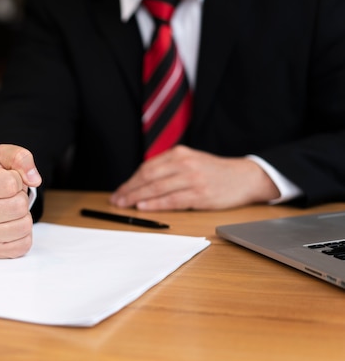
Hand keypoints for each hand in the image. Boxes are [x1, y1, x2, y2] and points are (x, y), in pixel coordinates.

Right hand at [0, 144, 41, 257]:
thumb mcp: (4, 156)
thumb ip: (20, 158)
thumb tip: (33, 179)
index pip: (11, 183)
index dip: (16, 179)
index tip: (4, 180)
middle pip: (19, 206)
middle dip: (20, 198)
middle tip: (8, 197)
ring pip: (24, 226)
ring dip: (23, 216)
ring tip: (8, 210)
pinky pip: (24, 245)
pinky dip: (23, 234)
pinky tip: (9, 224)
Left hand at [109, 145, 279, 210]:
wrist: (244, 177)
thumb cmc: (213, 171)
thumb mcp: (190, 160)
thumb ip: (168, 168)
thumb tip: (141, 183)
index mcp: (179, 153)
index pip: (147, 167)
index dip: (130, 180)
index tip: (120, 190)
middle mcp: (184, 164)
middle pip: (148, 177)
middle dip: (129, 190)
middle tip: (116, 200)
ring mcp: (192, 179)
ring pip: (157, 188)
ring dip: (137, 198)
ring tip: (124, 205)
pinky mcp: (199, 195)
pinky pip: (172, 200)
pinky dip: (155, 204)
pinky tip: (143, 207)